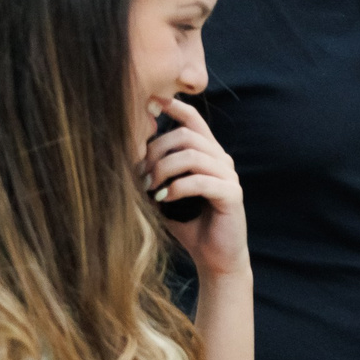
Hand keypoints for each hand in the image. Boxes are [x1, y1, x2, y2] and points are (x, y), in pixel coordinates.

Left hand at [145, 98, 247, 277]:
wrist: (214, 258)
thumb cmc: (189, 224)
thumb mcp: (165, 192)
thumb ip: (155, 172)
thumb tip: (127, 155)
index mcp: (208, 154)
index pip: (193, 120)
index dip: (173, 107)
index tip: (150, 102)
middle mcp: (221, 160)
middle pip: (186, 136)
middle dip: (156, 150)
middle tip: (140, 173)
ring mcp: (229, 176)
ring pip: (192, 155)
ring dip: (163, 169)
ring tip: (149, 187)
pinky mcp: (232, 195)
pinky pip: (201, 181)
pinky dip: (177, 187)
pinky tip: (164, 199)